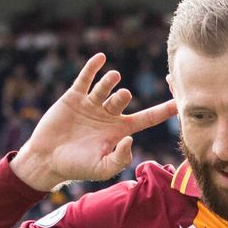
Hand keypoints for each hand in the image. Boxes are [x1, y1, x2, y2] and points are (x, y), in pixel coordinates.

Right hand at [10, 53, 177, 190]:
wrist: (46, 160)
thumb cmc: (76, 167)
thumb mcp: (102, 168)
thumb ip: (120, 158)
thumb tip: (131, 140)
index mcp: (119, 131)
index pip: (148, 118)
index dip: (164, 110)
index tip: (180, 101)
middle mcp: (108, 115)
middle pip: (123, 99)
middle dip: (122, 96)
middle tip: (123, 96)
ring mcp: (91, 105)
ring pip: (105, 87)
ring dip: (110, 81)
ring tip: (113, 78)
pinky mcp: (73, 98)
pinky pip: (85, 79)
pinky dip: (92, 68)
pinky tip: (100, 58)